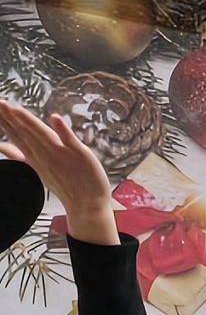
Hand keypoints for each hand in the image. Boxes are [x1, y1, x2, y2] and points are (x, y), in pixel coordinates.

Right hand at [0, 95, 122, 243]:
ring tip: (15, 109)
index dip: (5, 120)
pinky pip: (70, 141)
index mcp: (35, 155)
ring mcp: (62, 154)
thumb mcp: (36, 166)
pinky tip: (55, 118)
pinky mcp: (80, 155)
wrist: (87, 205)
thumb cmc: (64, 183)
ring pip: (43, 135)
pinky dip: (63, 130)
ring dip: (30, 122)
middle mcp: (45, 154)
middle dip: (11, 117)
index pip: (17, 134)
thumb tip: (1, 145)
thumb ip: (19, 154)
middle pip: (26, 133)